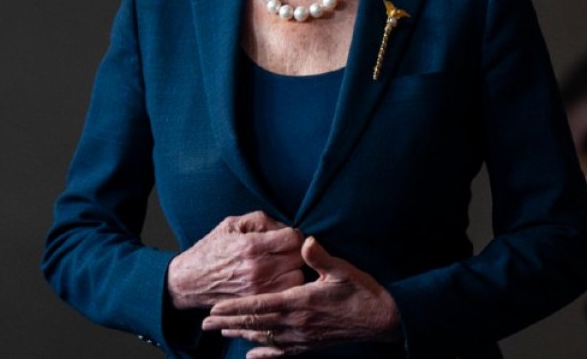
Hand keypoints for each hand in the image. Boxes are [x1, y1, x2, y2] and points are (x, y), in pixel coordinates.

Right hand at [167, 211, 304, 309]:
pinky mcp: (257, 303)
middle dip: (295, 252)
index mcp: (251, 245)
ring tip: (283, 266)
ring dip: (293, 271)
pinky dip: (286, 287)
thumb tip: (287, 228)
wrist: (190, 280)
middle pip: (298, 258)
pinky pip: (285, 295)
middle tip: (285, 252)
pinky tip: (277, 280)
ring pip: (297, 278)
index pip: (294, 239)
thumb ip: (263, 221)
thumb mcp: (233, 224)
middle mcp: (257, 269)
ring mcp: (257, 289)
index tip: (286, 238)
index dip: (293, 235)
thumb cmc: (212, 249)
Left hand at [201, 236, 402, 357]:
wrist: (381, 319)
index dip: (236, 307)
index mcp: (301, 301)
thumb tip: (304, 240)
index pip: (261, 305)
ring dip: (241, 334)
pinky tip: (251, 354)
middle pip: (256, 324)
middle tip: (205, 323)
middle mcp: (297, 323)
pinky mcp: (310, 345)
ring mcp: (303, 337)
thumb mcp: (342, 269)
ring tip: (221, 331)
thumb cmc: (362, 291)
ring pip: (264, 338)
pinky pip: (281, 353)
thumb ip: (320, 256)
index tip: (215, 307)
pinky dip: (264, 354)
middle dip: (228, 322)